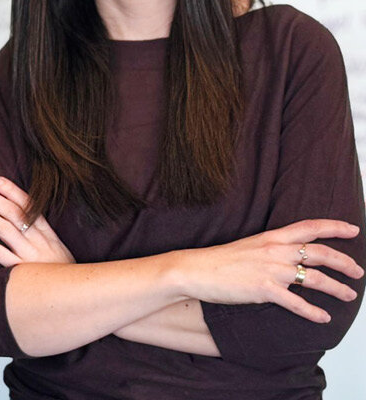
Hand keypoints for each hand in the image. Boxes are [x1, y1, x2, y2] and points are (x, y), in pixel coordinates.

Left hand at [0, 176, 74, 266]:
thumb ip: (42, 232)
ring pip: (5, 230)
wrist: (73, 298)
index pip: (29, 206)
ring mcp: (29, 258)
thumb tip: (22, 212)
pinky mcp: (21, 273)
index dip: (11, 190)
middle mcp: (39, 243)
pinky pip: (1, 255)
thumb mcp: (59, 248)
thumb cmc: (62, 274)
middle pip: (13, 214)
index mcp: (49, 235)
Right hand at [174, 218, 362, 322]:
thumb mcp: (249, 246)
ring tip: (349, 295)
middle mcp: (274, 251)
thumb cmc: (218, 260)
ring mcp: (270, 270)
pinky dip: (313, 312)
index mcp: (271, 237)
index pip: (309, 227)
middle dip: (344, 262)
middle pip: (319, 253)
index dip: (333, 227)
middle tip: (358, 271)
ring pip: (314, 278)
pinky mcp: (263, 290)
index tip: (352, 230)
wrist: (195, 270)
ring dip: (336, 288)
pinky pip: (296, 303)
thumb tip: (290, 257)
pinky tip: (323, 317)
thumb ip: (271, 249)